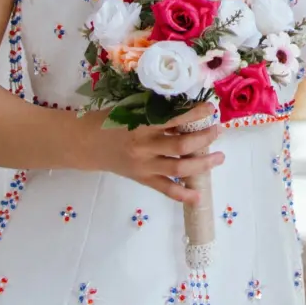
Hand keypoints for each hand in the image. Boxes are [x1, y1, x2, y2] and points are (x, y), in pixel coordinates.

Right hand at [92, 103, 222, 205]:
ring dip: (202, 164)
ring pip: (178, 169)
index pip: (174, 119)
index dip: (195, 113)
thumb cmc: (108, 120)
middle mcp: (144, 147)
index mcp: (141, 124)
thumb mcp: (131, 108)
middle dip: (204, 138)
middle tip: (218, 130)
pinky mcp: (142, 179)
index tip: (211, 108)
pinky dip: (182, 194)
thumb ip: (155, 110)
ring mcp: (144, 166)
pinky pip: (165, 189)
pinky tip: (198, 196)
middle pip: (181, 146)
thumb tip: (187, 109)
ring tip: (219, 157)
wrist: (86, 143)